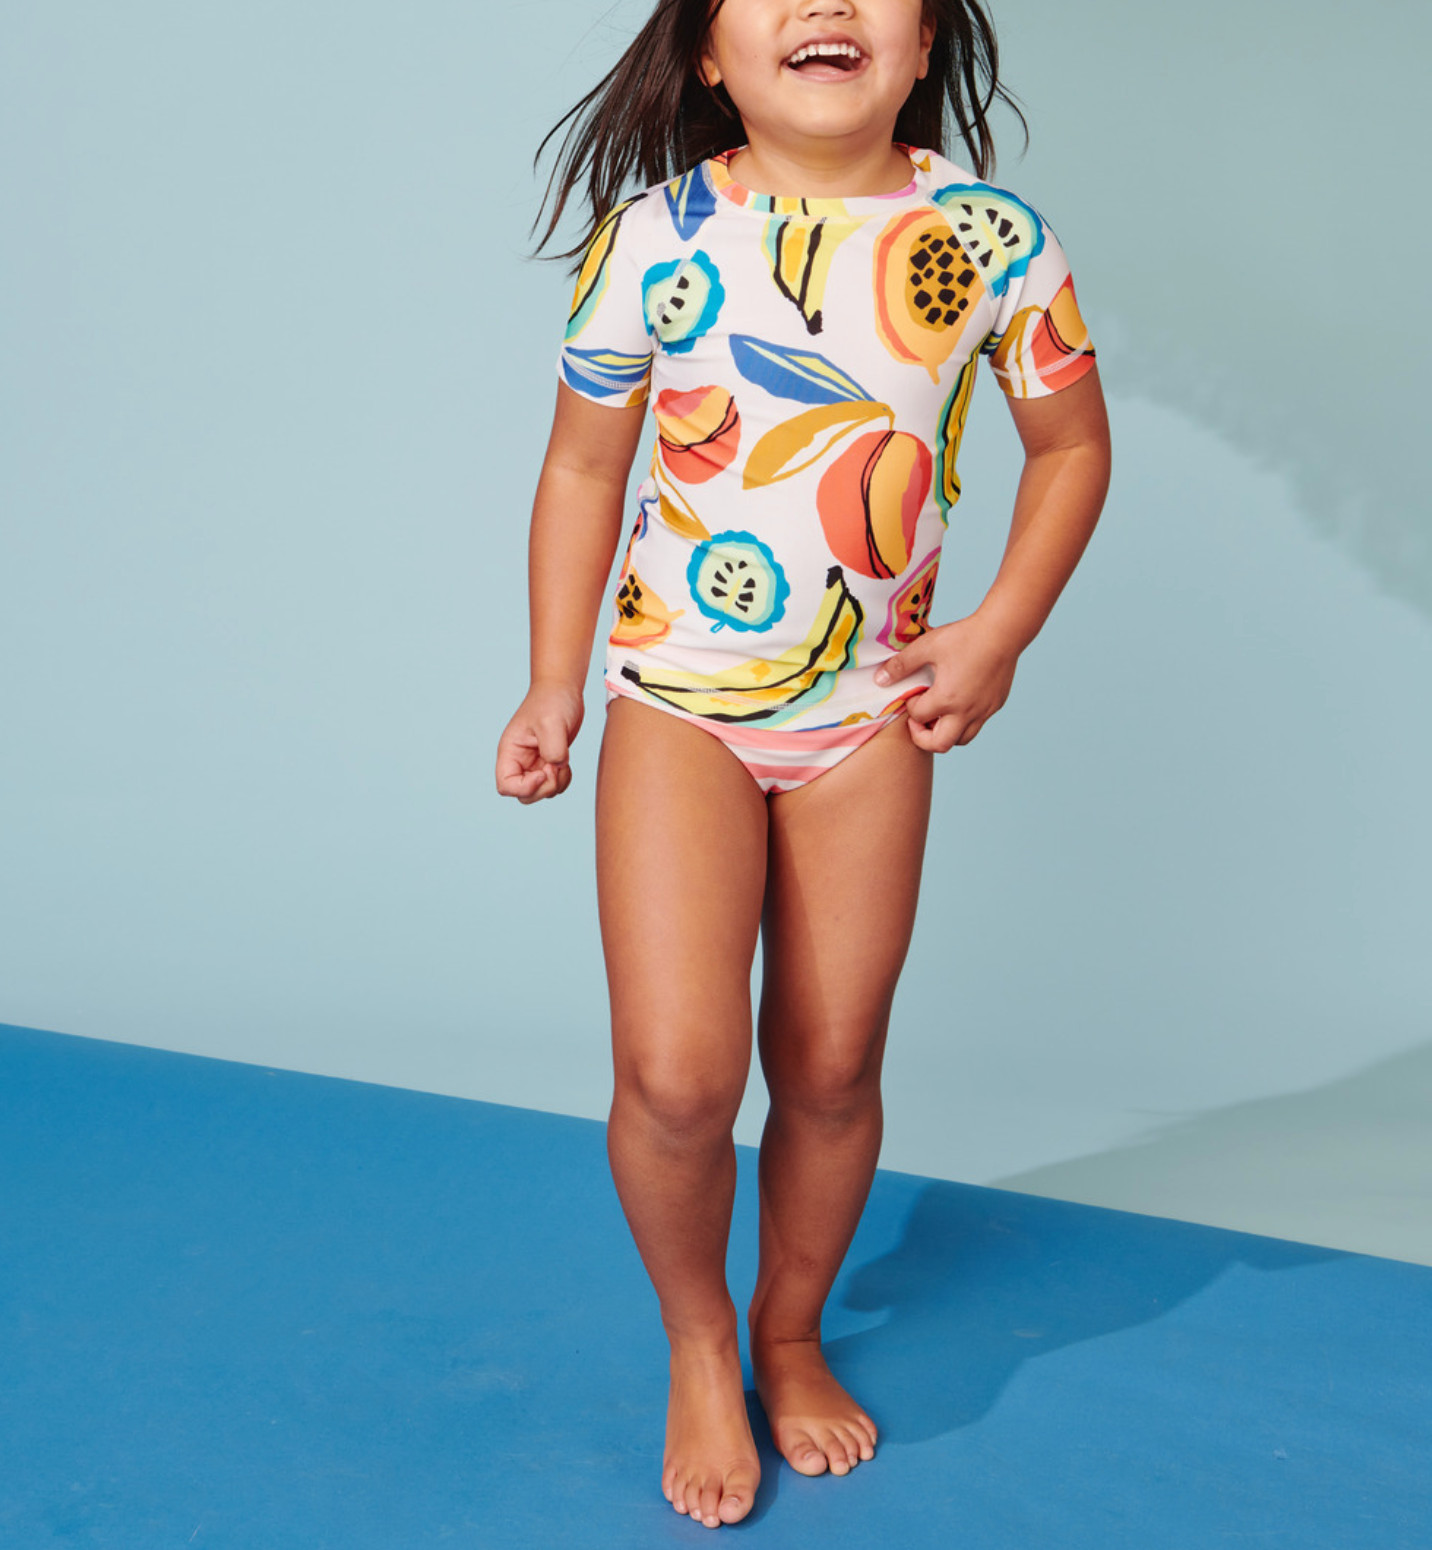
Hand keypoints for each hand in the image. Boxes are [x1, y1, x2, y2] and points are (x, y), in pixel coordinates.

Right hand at [496, 682, 584, 801]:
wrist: (562, 690)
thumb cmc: (552, 701)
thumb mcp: (551, 723)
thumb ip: (553, 749)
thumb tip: (556, 767)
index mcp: (510, 752)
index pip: (506, 786)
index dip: (525, 787)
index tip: (543, 772)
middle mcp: (518, 761)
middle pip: (525, 795)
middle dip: (544, 787)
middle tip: (556, 765)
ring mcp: (533, 764)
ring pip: (540, 793)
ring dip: (556, 784)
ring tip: (563, 761)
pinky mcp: (548, 763)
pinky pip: (553, 786)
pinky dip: (563, 780)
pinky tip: (567, 763)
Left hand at [873, 614, 1020, 752]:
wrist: (1003, 632)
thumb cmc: (965, 637)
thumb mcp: (927, 646)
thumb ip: (901, 665)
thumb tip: (879, 680)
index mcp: (947, 698)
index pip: (919, 716)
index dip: (910, 706)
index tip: (913, 693)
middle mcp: (966, 711)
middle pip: (940, 744)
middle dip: (923, 738)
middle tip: (918, 721)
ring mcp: (983, 711)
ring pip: (961, 740)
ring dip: (945, 733)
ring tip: (938, 715)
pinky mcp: (994, 706)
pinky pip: (977, 726)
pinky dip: (963, 723)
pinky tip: (958, 703)